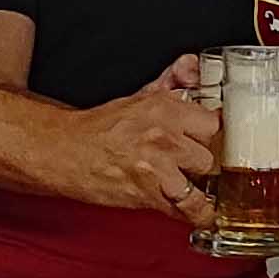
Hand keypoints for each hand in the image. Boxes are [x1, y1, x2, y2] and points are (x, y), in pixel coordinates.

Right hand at [40, 82, 215, 223]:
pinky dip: (195, 213)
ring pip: (203, 179)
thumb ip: (170, 82)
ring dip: (197, 184)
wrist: (65, 152)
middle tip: (189, 163)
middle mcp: (163, 135)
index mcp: (164, 107)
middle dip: (201, 160)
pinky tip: (198, 212)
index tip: (210, 140)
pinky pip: (187, 207)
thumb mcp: (137, 98)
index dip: (211, 135)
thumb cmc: (98, 128)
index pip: (213, 122)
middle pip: (211, 153)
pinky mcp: (148, 193)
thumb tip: (190, 64)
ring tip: (191, 186)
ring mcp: (157, 165)